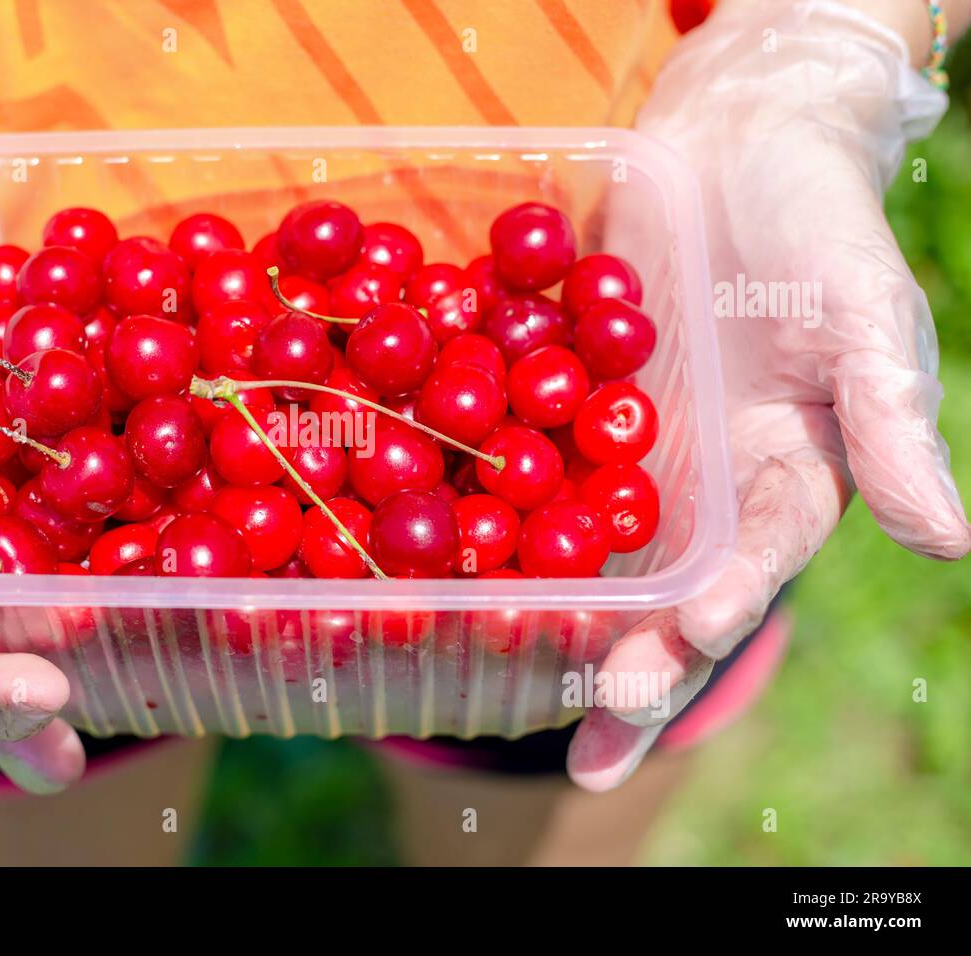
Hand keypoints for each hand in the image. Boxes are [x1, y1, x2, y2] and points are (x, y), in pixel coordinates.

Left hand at [568, 0, 969, 788]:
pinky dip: (490, 516)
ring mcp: (625, 457)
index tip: (695, 635)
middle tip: (597, 739)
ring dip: (557, 626)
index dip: (730, 605)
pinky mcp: (563, 410)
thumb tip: (950, 541)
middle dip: (637, 669)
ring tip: (516, 692)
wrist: (733, 145)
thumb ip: (891, 422)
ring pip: (589, 560)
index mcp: (784, 481)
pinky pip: (526, 470)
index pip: (759, 565)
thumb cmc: (820, 223)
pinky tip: (447, 566)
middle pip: (668, 599)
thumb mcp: (867, 314)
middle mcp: (702, 492)